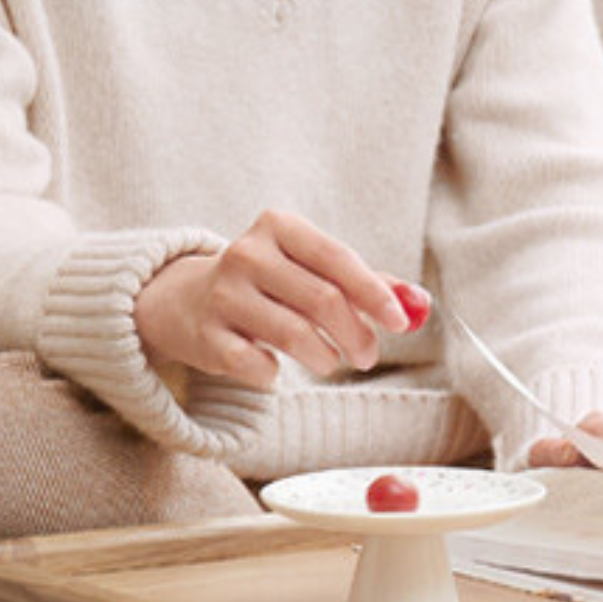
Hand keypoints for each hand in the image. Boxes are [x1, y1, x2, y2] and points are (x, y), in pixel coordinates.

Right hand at [134, 209, 418, 390]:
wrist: (183, 301)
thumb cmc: (267, 284)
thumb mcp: (309, 269)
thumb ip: (364, 283)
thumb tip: (419, 302)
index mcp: (279, 227)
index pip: (338, 259)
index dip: (375, 294)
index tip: (401, 323)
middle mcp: (247, 254)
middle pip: (322, 299)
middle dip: (357, 334)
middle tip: (369, 356)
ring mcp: (222, 295)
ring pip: (294, 334)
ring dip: (325, 357)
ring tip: (331, 361)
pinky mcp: (206, 337)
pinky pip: (258, 365)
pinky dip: (277, 374)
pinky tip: (276, 366)